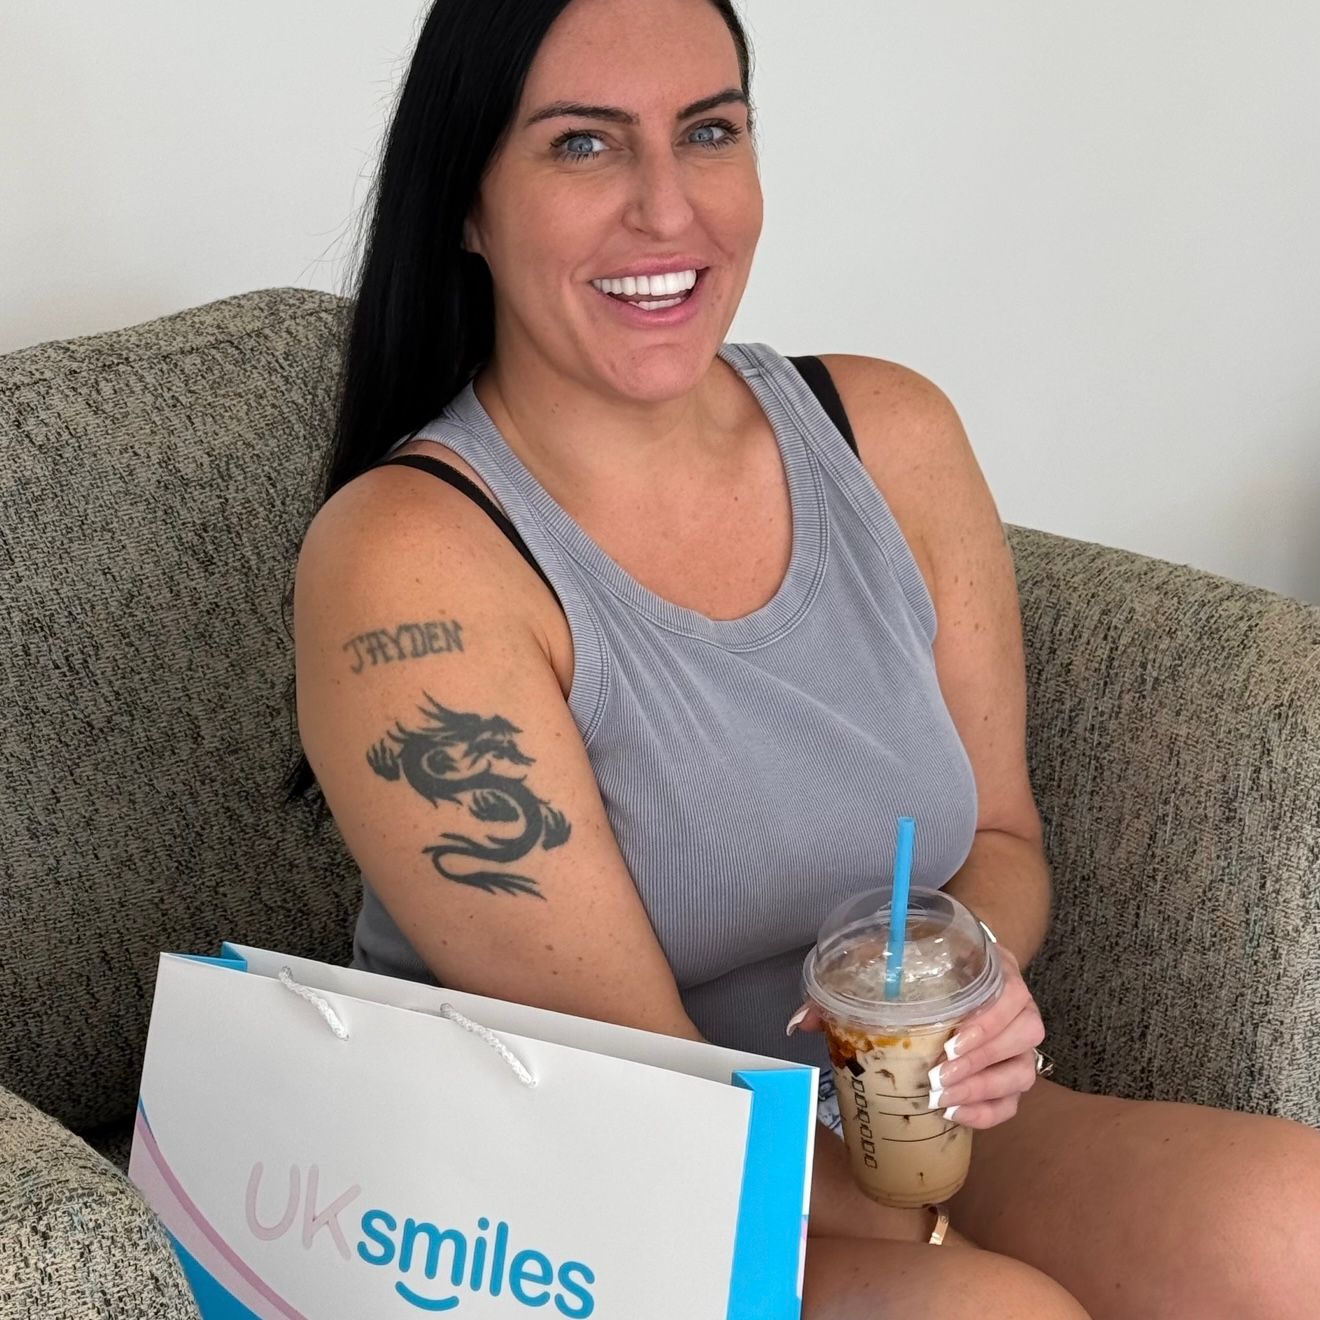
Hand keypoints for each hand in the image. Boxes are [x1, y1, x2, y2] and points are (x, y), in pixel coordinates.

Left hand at [786, 948, 1045, 1130]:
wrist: (959, 966)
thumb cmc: (923, 965)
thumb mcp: (887, 960)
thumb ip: (850, 982)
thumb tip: (802, 1021)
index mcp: (994, 971)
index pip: (1010, 994)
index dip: (986, 1023)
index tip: (950, 1043)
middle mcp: (1016, 1006)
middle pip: (1021, 1037)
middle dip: (978, 1064)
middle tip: (937, 1077)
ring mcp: (1018, 1042)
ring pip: (1022, 1071)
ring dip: (984, 1089)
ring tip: (943, 1099)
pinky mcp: (1011, 1072)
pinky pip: (1014, 1099)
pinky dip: (990, 1112)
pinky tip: (957, 1115)